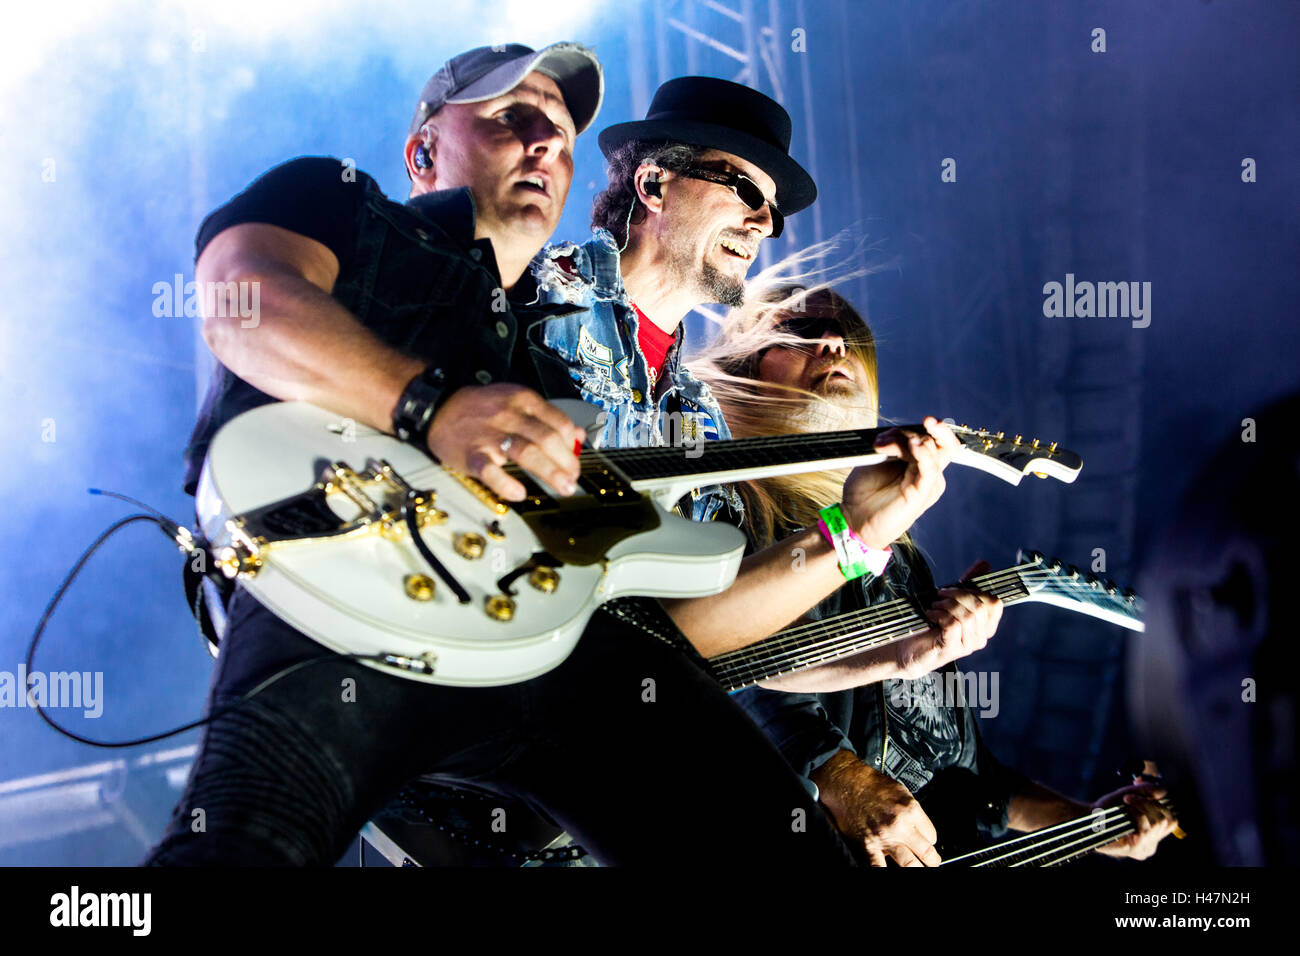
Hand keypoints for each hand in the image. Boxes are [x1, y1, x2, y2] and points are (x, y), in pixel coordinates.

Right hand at [427, 384, 585, 501]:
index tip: (576, 460)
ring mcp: (489, 434)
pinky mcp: (472, 453)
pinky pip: (491, 470)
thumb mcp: (516, 403)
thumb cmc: (480, 409)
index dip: (573, 445)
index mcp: (523, 400)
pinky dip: (507, 483)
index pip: (559, 422)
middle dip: (566, 462)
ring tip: (563, 487)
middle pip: (547, 438)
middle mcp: (508, 414)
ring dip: (550, 473)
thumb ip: (548, 418)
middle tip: (573, 479)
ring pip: (527, 452)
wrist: (438, 408)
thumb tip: (578, 435)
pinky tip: (519, 493)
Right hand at [811, 750, 940, 866]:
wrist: (846, 782)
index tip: (928, 841)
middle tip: (932, 862)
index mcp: (910, 810)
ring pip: (909, 864)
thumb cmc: (870, 784)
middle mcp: (899, 825)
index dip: (931, 839)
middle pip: (926, 852)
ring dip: (917, 868)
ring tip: (917, 867)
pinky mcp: (868, 845)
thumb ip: (912, 812)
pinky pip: (879, 866)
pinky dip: (886, 869)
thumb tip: (920, 829)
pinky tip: (890, 868)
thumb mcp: (901, 791)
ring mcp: (884, 837)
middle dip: (932, 860)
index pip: (932, 835)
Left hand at [842, 417, 957, 550]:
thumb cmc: (864, 491)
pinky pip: (929, 471)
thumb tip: (902, 433)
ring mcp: (927, 483)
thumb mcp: (876, 458)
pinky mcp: (922, 494)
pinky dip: (924, 455)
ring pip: (934, 452)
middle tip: (923, 422)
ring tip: (884, 446)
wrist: (854, 518)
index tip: (916, 423)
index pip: (936, 439)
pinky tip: (914, 445)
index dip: (929, 428)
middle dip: (931, 429)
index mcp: (919, 462)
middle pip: (944, 443)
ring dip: (909, 441)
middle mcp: (927, 472)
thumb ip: (892, 444)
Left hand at [892, 561, 1002, 679]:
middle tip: (940, 594)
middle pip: (980, 606)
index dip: (975, 590)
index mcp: (985, 626)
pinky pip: (953, 624)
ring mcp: (968, 645)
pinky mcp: (952, 649)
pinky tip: (930, 616)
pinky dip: (939, 615)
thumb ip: (968, 585)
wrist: (909, 651)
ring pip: (967, 615)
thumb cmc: (931, 625)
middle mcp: (981, 637)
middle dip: (958, 594)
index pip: (994, 603)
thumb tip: (985, 564)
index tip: (956, 588)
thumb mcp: (952, 602)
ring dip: (947, 604)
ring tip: (934, 606)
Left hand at [1091, 782, 1178, 859]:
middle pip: (1167, 820)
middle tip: (1132, 795)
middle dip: (1150, 803)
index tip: (1147, 791)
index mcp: (1152, 834)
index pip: (1172, 821)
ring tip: (1127, 800)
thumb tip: (1163, 790)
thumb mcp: (1131, 795)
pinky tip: (1127, 809)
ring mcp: (1144, 848)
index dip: (1162, 803)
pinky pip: (1145, 828)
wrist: (1088, 817)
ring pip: (1158, 822)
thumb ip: (1148, 791)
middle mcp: (1151, 844)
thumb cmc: (1108, 808)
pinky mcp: (1135, 849)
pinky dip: (1137, 813)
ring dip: (1142, 805)